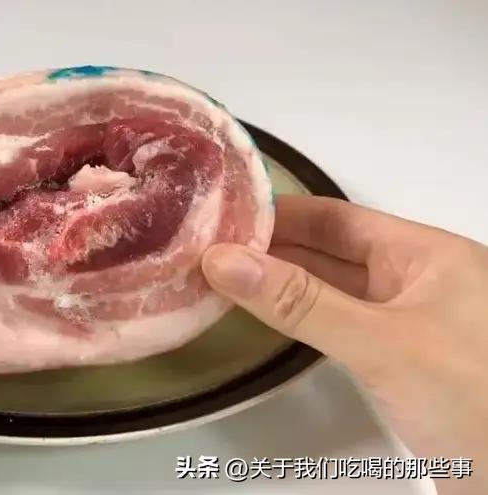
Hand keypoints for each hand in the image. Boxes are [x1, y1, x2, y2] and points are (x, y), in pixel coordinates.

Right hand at [202, 195, 487, 493]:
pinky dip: (300, 320)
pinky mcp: (400, 365)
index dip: (280, 213)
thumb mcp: (380, 342)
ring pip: (333, 292)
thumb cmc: (467, 394)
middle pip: (332, 252)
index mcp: (426, 255)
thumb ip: (299, 302)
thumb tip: (221, 260)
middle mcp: (416, 281)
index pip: (338, 217)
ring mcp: (409, 324)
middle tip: (204, 248)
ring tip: (219, 278)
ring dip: (282, 286)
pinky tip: (262, 319)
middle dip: (273, 249)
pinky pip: (340, 327)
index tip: (220, 216)